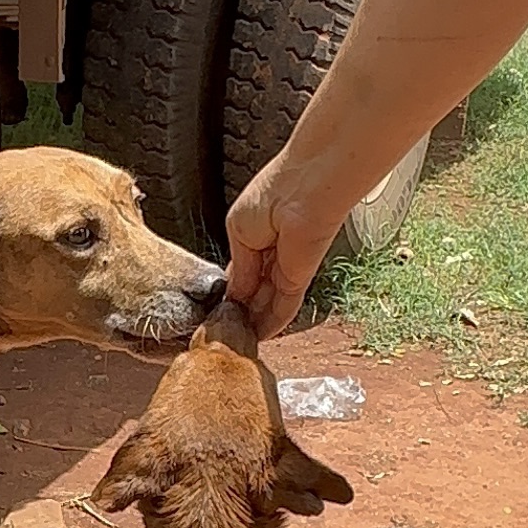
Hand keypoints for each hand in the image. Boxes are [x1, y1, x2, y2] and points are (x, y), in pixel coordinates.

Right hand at [225, 154, 354, 336]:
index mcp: (254, 236)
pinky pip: (285, 306)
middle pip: (257, 291)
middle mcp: (273, 255)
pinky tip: (260, 336)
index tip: (223, 313)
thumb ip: (239, 270)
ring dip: (256, 321)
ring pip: (269, 303)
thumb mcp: (238, 233)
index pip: (244, 273)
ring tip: (239, 340)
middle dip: (244, 311)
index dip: (234, 293)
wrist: (305, 188)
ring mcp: (287, 268)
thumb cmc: (272, 194)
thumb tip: (234, 296)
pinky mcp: (300, 278)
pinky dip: (273, 323)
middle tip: (229, 333)